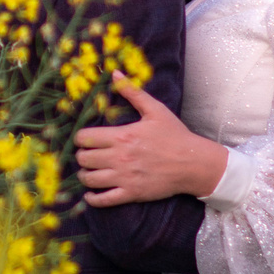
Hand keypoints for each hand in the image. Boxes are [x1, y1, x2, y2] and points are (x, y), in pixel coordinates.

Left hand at [74, 77, 229, 206]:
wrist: (193, 163)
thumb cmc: (175, 135)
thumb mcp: (155, 110)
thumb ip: (132, 92)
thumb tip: (115, 74)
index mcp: (122, 136)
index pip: (85, 138)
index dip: (80, 138)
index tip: (84, 140)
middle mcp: (119, 157)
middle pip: (84, 158)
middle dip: (82, 156)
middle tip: (87, 155)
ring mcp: (125, 177)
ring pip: (89, 179)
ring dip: (84, 175)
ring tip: (88, 172)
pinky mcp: (132, 193)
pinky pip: (103, 199)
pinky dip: (93, 198)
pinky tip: (90, 194)